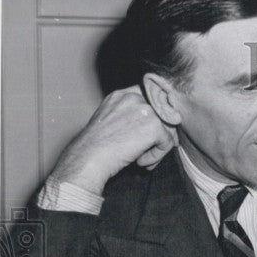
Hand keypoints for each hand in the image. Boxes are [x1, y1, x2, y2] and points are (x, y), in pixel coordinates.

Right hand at [48, 86, 177, 193]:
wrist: (88, 158)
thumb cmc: (97, 146)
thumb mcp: (111, 120)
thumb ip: (130, 115)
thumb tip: (158, 123)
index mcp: (123, 94)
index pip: (151, 98)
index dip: (157, 116)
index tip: (155, 131)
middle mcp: (135, 97)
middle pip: (164, 113)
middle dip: (161, 134)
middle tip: (151, 150)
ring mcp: (145, 110)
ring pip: (168, 129)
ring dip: (158, 147)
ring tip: (142, 159)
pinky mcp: (154, 126)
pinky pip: (167, 143)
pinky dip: (157, 156)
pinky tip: (141, 162)